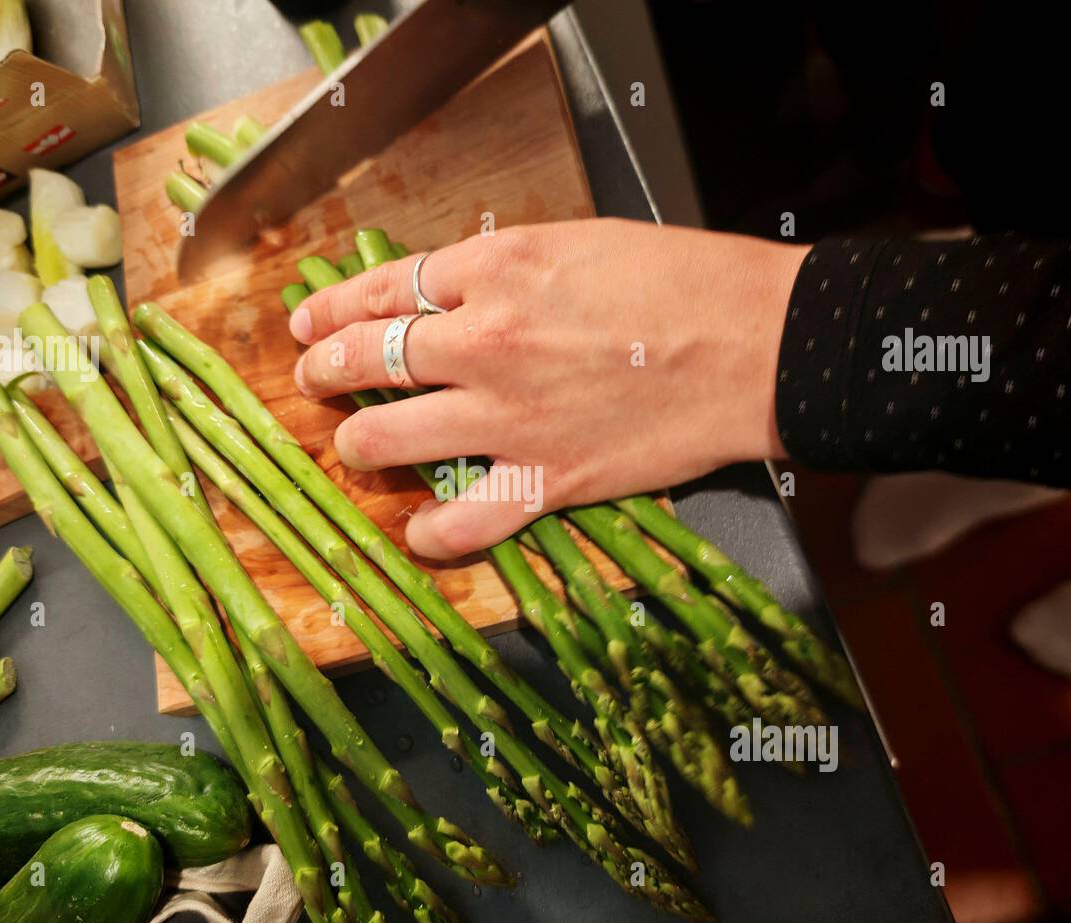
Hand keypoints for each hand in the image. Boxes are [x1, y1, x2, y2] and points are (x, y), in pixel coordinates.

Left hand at [289, 219, 806, 558]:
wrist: (760, 345)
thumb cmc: (687, 283)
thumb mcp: (581, 243)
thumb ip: (504, 270)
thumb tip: (452, 295)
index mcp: (496, 268)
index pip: (383, 288)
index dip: (333, 308)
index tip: (310, 321)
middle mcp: (486, 340)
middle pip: (368, 359)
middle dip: (326, 372)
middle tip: (315, 379)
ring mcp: (510, 415)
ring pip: (388, 438)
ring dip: (357, 443)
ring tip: (355, 444)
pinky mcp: (547, 478)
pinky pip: (461, 519)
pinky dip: (429, 532)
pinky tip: (417, 529)